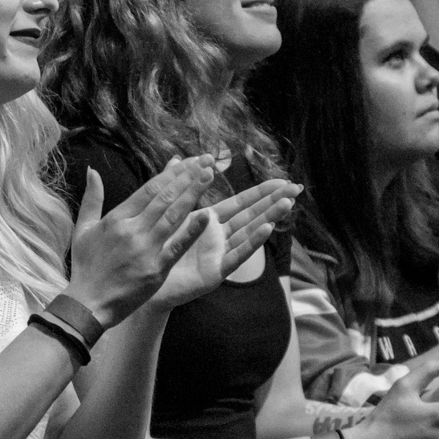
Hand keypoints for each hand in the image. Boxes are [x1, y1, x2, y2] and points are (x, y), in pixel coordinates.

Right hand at [67, 158, 216, 327]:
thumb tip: (92, 171)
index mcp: (117, 218)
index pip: (150, 188)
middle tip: (207, 161)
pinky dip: (191, 231)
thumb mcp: (83, 229)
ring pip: (173, 216)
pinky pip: (177, 246)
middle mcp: (132, 230)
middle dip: (188, 177)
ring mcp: (145, 249)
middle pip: (165, 197)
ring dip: (193, 194)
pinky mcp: (156, 269)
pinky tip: (206, 215)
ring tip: (209, 177)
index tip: (189, 160)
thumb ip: (91, 199)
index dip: (172, 172)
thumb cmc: (86, 267)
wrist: (88, 304)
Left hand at [148, 179, 299, 308]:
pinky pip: (237, 255)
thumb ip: (178, 187)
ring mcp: (220, 254)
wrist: (143, 281)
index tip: (282, 180)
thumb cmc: (157, 249)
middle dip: (273, 201)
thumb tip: (178, 157)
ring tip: (286, 203)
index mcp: (210, 221)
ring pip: (249, 232)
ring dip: (268, 217)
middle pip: (252, 215)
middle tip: (296, 188)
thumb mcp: (169, 214)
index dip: (262, 192)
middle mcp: (220, 237)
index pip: (242, 202)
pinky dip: (252, 242)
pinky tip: (267, 228)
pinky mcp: (216, 272)